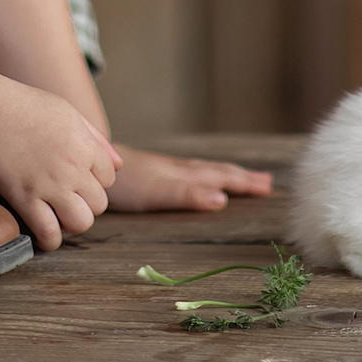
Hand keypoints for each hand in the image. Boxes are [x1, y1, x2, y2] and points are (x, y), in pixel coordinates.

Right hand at [0, 75, 118, 249]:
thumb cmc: (27, 107)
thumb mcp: (68, 113)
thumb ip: (96, 139)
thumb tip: (119, 164)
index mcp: (84, 146)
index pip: (110, 177)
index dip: (97, 178)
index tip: (80, 175)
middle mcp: (72, 168)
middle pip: (99, 204)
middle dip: (87, 202)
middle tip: (69, 195)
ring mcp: (49, 186)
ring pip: (81, 223)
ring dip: (73, 222)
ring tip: (61, 214)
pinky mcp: (25, 199)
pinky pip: (49, 234)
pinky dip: (50, 239)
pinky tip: (45, 230)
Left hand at [105, 146, 272, 211]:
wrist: (91, 162)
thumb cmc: (125, 182)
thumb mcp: (159, 191)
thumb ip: (189, 194)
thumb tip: (223, 199)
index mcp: (184, 173)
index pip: (221, 177)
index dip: (243, 183)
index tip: (269, 187)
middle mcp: (178, 168)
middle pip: (216, 171)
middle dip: (241, 177)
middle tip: (267, 183)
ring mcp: (165, 168)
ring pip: (203, 170)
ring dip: (225, 174)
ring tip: (242, 177)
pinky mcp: (153, 172)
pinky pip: (188, 172)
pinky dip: (204, 175)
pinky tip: (198, 178)